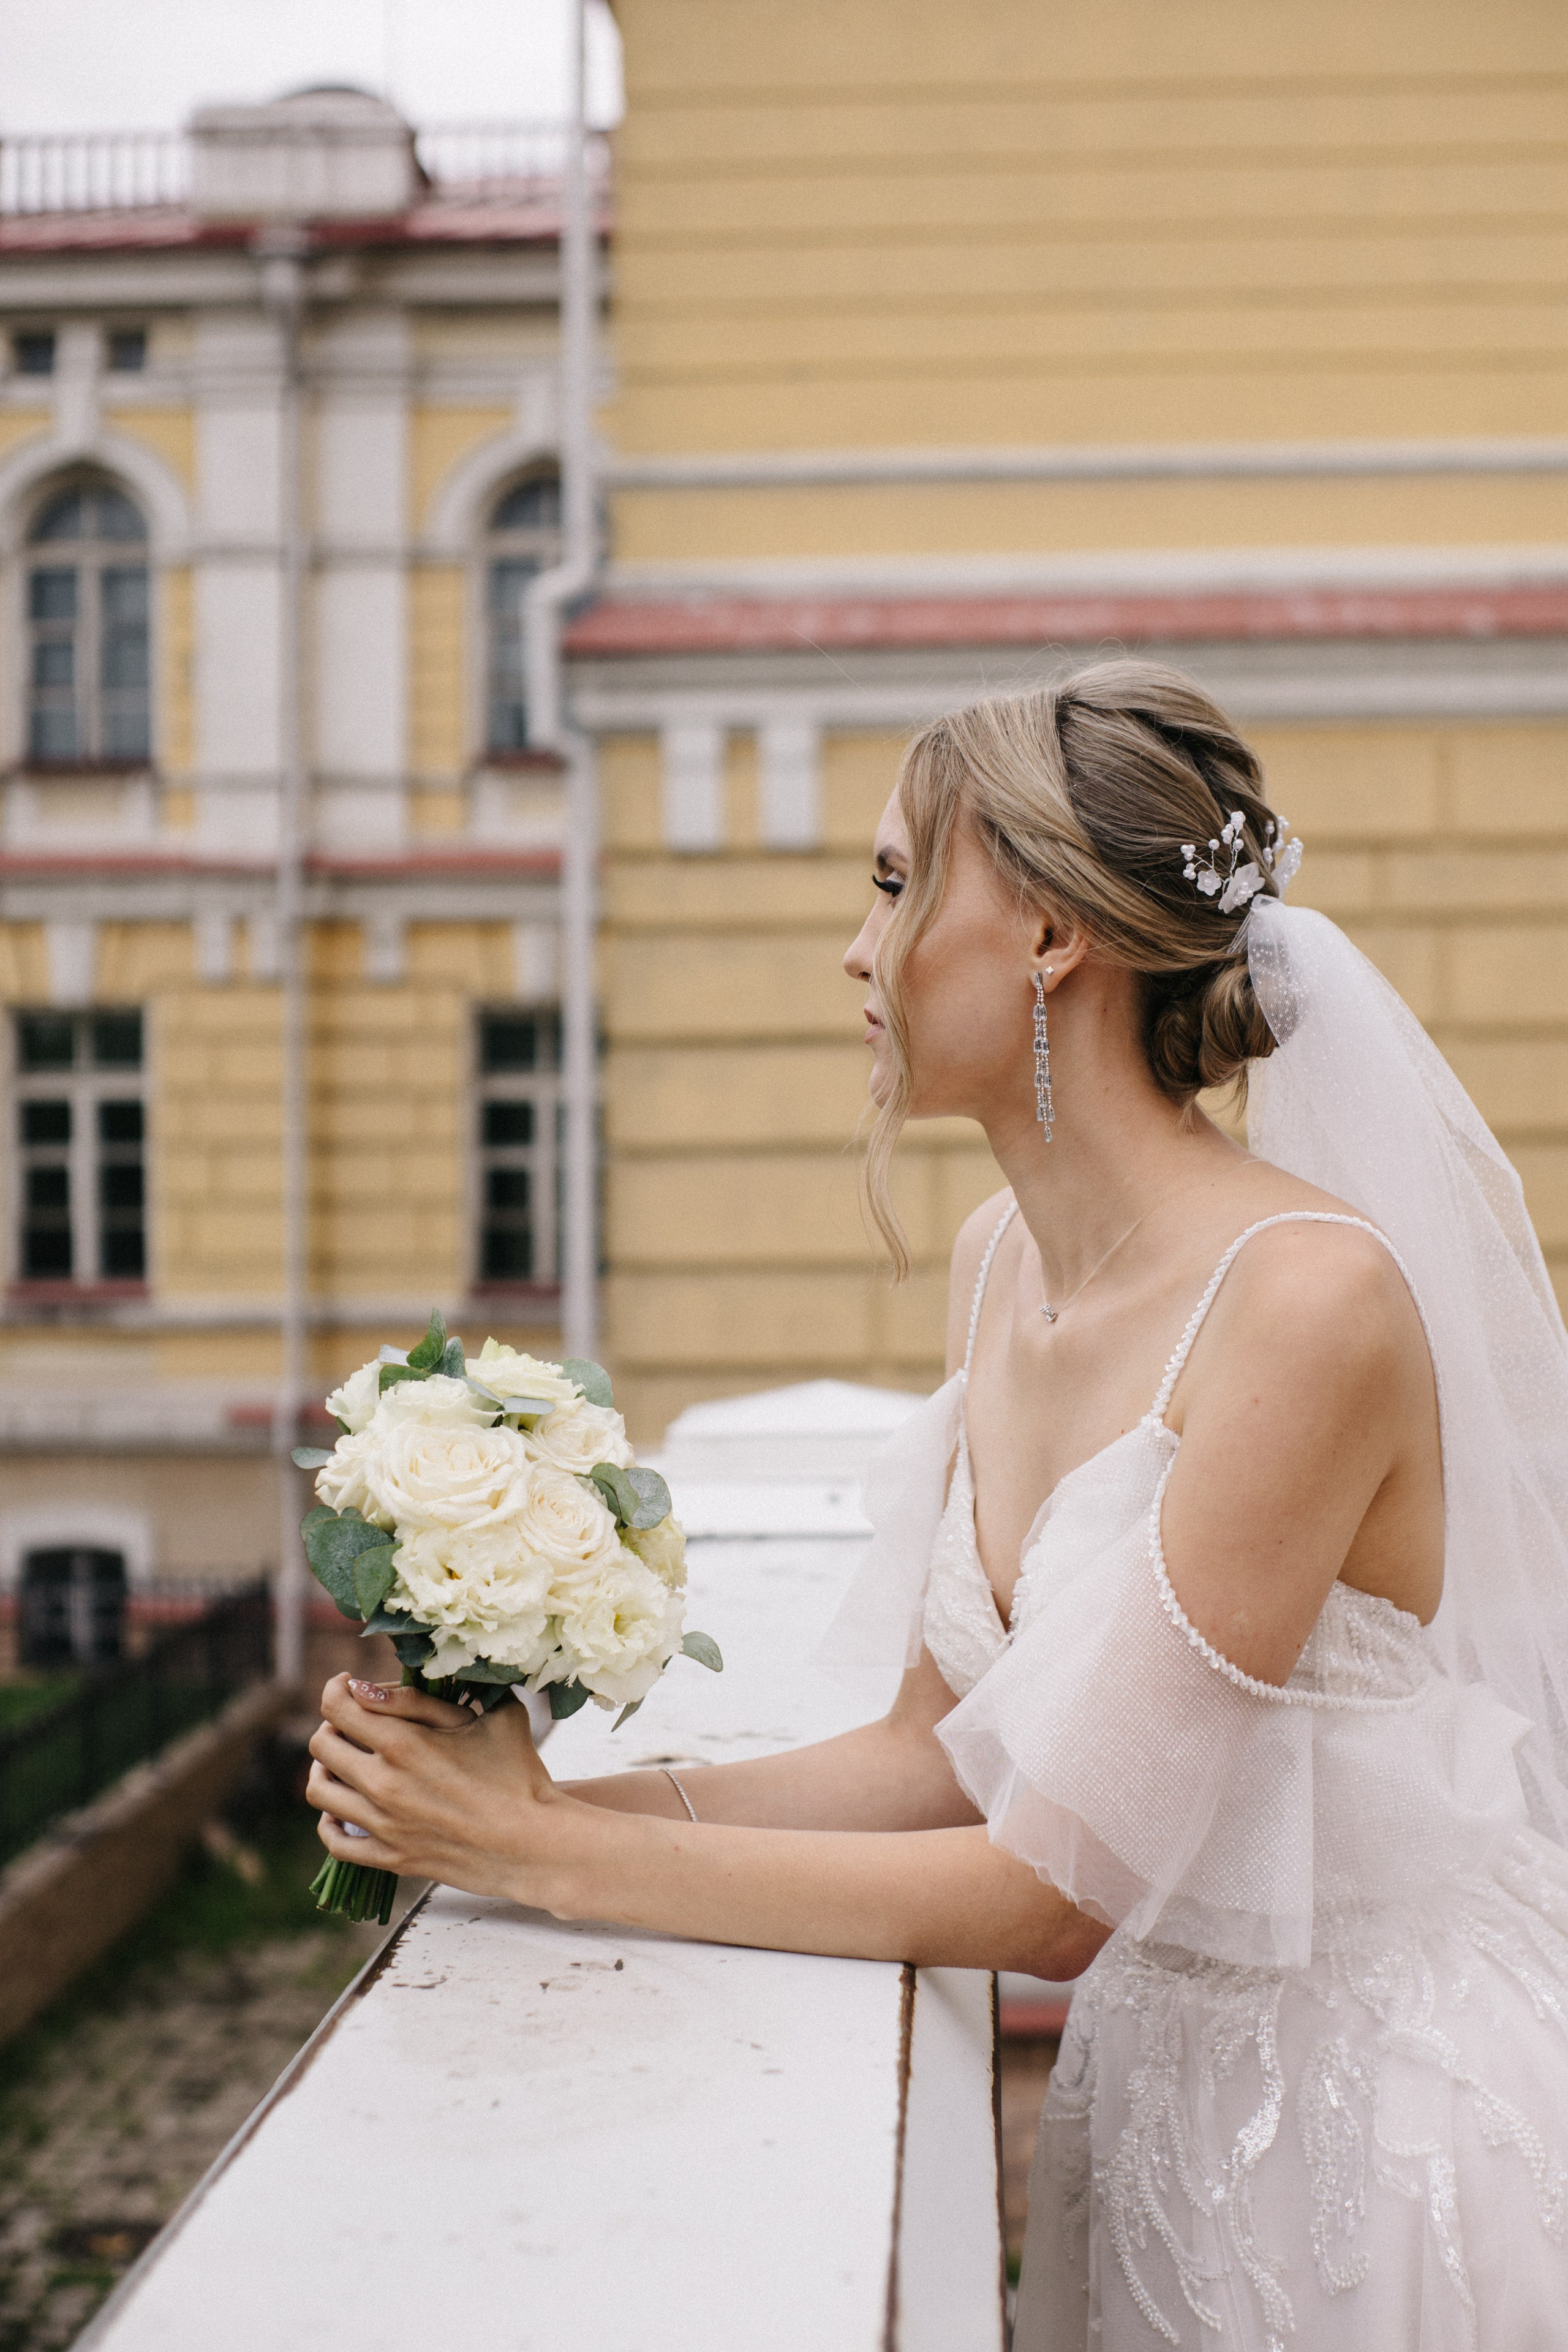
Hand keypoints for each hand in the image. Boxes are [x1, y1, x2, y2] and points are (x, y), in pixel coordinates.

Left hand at [306, 1674, 565, 1904]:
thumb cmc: (519, 1772)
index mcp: (405, 1743)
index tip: (349, 1686)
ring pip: (320, 1791)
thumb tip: (372, 1689)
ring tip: (345, 1763)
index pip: (337, 1706)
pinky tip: (344, 1809)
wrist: (535, 1843)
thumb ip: (429, 1698)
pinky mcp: (390, 1859)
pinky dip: (330, 1822)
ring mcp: (383, 1825)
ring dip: (325, 1769)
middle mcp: (384, 1784)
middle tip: (355, 1723)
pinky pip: (335, 1842)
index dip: (337, 1688)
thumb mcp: (488, 1717)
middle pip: (322, 1744)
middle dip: (333, 1724)